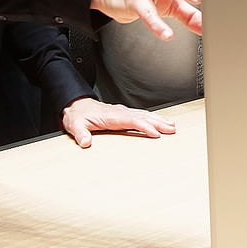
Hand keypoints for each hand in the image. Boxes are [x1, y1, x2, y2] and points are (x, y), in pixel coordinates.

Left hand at [61, 97, 176, 147]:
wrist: (76, 105)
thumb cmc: (77, 116)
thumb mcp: (75, 125)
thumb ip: (80, 134)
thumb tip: (85, 142)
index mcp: (111, 116)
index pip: (131, 121)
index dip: (144, 127)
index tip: (155, 133)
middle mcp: (119, 112)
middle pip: (142, 117)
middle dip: (158, 123)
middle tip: (171, 129)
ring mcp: (122, 112)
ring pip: (144, 115)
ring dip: (158, 120)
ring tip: (171, 126)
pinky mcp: (123, 113)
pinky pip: (140, 115)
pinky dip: (152, 118)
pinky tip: (159, 121)